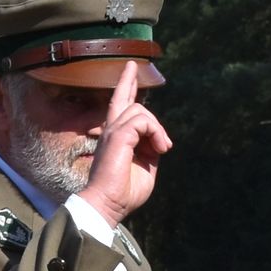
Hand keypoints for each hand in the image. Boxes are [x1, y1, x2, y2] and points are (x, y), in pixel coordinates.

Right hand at [73, 66, 170, 223]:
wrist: (107, 204)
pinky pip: (143, 120)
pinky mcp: (118, 135)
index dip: (126, 90)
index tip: (130, 75)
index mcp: (115, 139)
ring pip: (140, 110)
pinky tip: (160, 149)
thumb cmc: (123, 193)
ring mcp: (113, 131)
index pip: (120, 109)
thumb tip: (160, 141)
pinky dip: (156, 132)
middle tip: (132, 65)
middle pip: (121, 99)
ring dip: (158, 128)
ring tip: (163, 148)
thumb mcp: (145, 168)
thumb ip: (150, 150)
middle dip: (128, 81)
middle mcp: (111, 131)